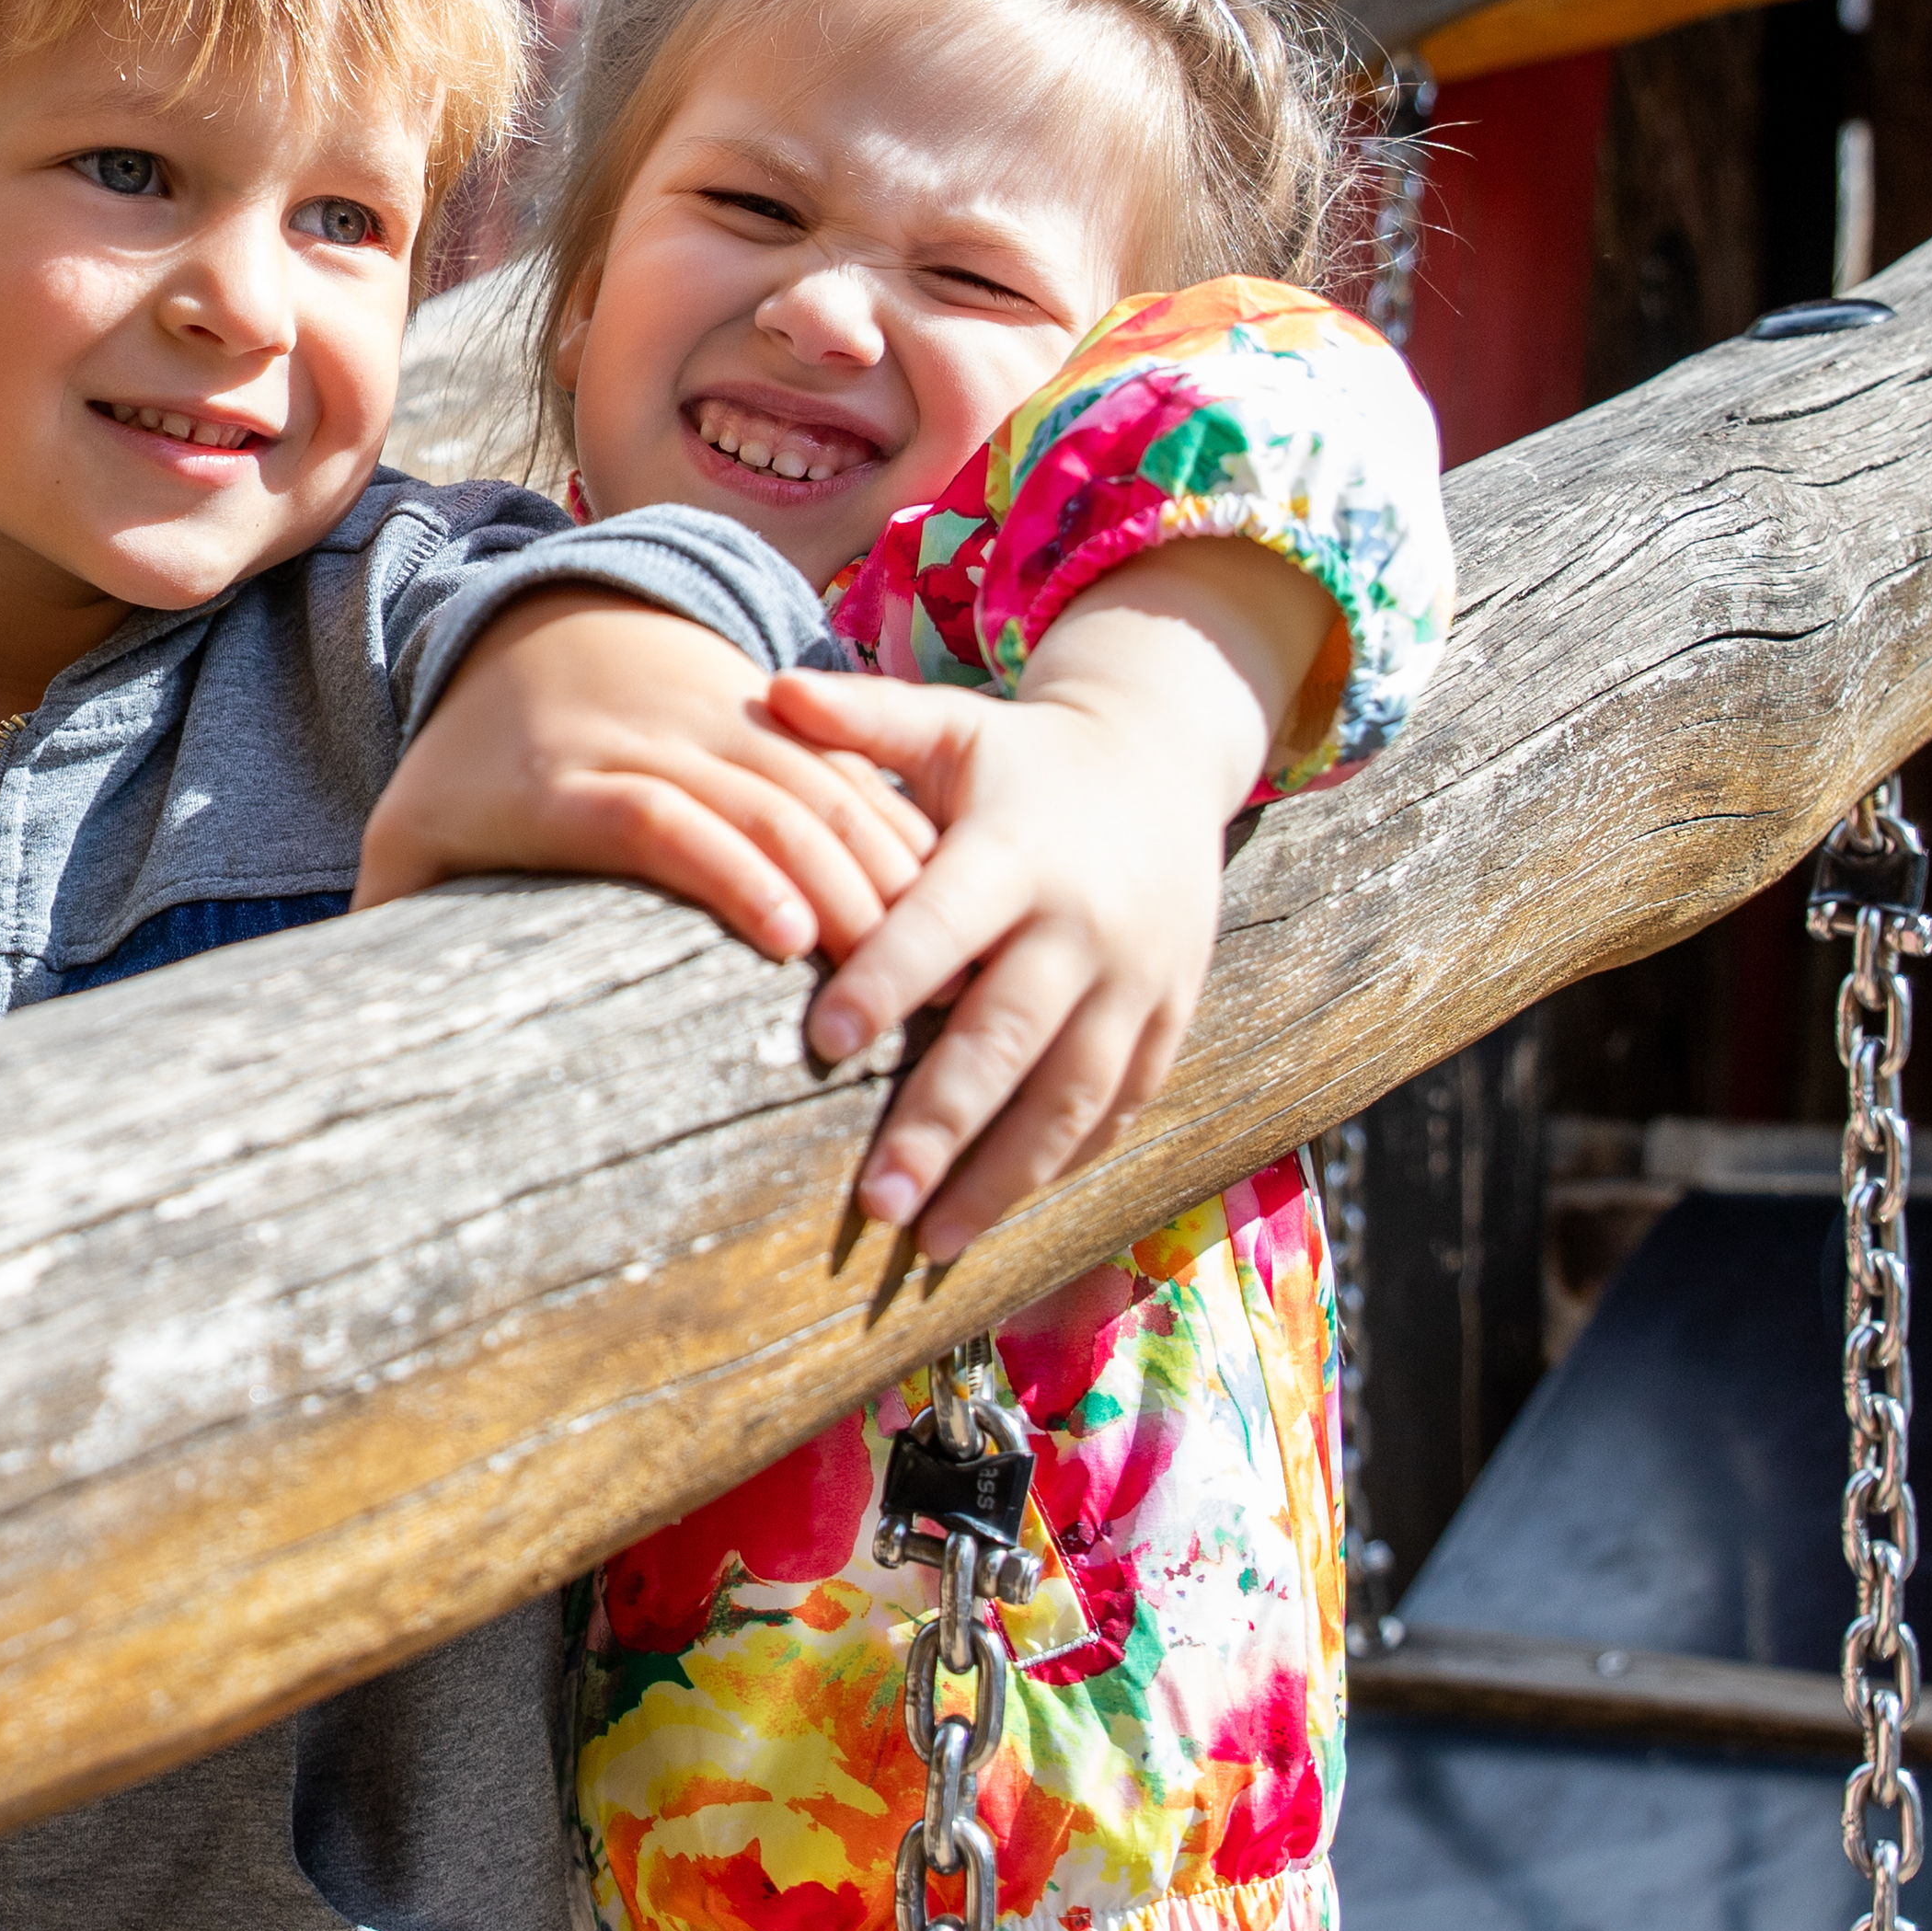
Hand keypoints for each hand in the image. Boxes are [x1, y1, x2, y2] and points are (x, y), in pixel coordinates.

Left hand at [358, 591, 933, 962]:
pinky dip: (896, 827)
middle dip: (833, 888)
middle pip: (756, 800)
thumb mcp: (409, 832)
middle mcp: (653, 738)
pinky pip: (849, 766)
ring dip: (881, 864)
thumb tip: (340, 1032)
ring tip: (937, 960)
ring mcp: (724, 717)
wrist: (542, 624)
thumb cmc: (468, 771)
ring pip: (817, 781)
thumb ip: (382, 923)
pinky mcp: (775, 717)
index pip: (652, 813)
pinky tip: (942, 898)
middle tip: (894, 987)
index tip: (786, 940)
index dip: (723, 869)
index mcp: (561, 779)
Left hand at [762, 543, 1320, 1257]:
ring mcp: (1135, 982)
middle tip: (873, 1202)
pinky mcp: (1168, 1021)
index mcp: (1016, 853)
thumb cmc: (1019, 757)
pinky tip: (1003, 1218)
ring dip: (1003, 1177)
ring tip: (930, 1242)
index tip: (818, 1045)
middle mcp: (1082, 925)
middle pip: (1007, 1038)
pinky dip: (1065, 1167)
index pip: (942, 926)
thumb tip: (763, 688)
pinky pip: (1119, 1108)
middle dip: (940, 1124)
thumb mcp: (948, 725)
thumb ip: (860, 719)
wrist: (1164, 763)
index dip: (885, 981)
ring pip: (1071, 1097)